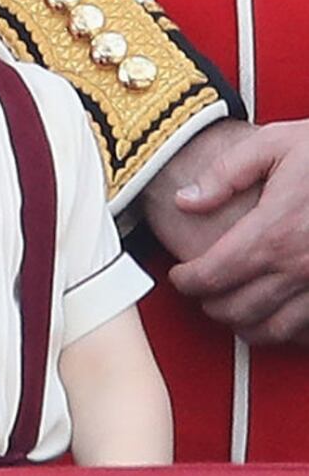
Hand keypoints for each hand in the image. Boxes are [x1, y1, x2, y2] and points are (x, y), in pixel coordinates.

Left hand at [168, 118, 308, 344]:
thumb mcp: (275, 143)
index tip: (179, 275)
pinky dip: (288, 331)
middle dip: (209, 303)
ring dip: (244, 324)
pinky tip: (277, 315)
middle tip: (201, 291)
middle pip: (236, 309)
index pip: (212, 275)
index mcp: (275, 231)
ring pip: (272, 330)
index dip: (185, 281)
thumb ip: (224, 173)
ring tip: (232, 306)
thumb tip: (186, 200)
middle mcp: (300, 266)